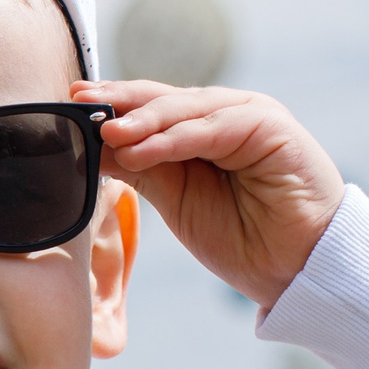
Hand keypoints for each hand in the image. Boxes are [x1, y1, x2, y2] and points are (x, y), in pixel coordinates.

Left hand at [75, 81, 344, 311]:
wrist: (296, 269)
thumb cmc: (243, 238)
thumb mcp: (176, 200)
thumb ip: (141, 167)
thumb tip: (93, 145)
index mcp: (204, 129)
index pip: (151, 109)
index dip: (113, 104)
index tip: (71, 104)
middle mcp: (226, 114)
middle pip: (164, 99)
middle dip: (120, 101)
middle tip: (79, 102)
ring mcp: (250, 115)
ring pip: (185, 108)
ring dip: (143, 120)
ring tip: (106, 132)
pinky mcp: (270, 126)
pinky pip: (212, 128)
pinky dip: (173, 138)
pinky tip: (141, 150)